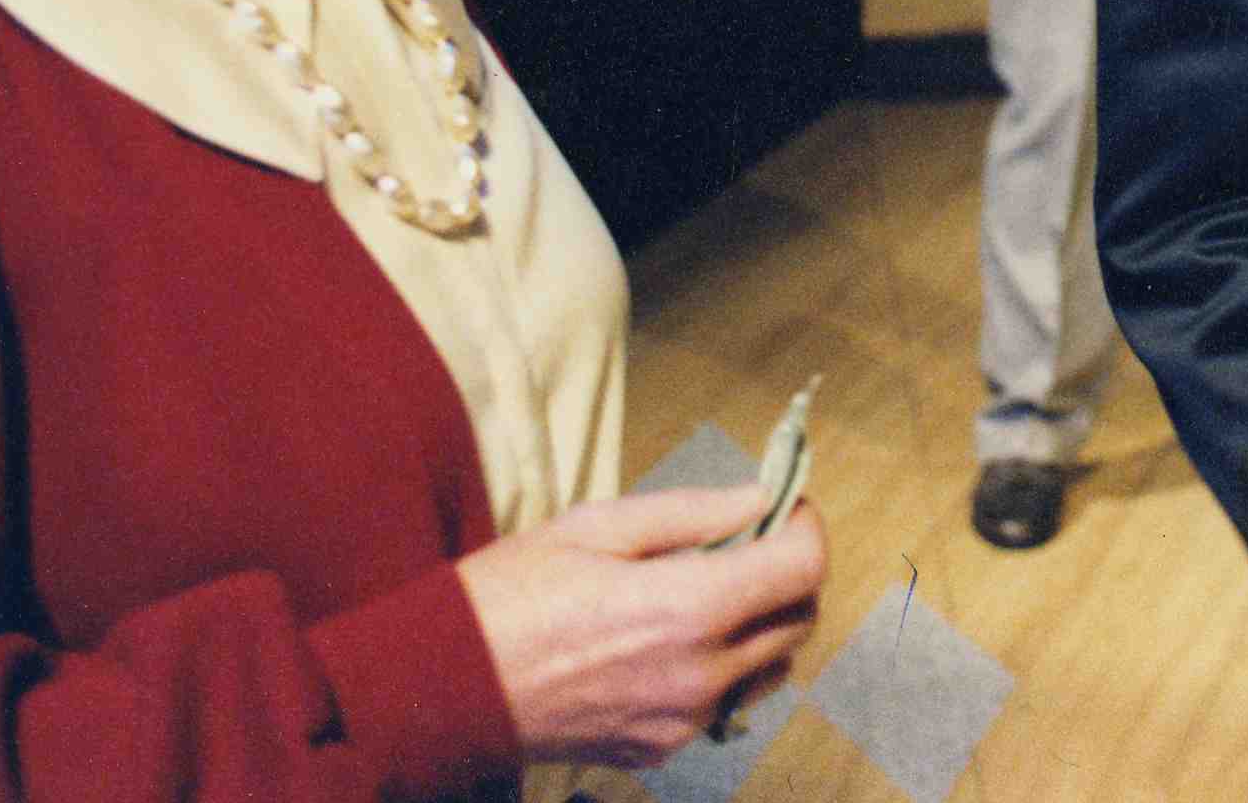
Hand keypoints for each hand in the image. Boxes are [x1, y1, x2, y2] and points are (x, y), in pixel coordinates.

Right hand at [457, 484, 828, 767]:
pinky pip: (722, 703)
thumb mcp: (597, 526)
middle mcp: (699, 675)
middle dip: (790, 573)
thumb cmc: (508, 595)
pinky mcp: (659, 749)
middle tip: (751, 541)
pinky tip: (670, 641)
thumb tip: (759, 498)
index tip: (788, 506)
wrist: (439, 689)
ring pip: (769, 668)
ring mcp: (682, 721)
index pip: (802, 570)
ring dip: (762, 625)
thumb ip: (692, 513)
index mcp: (688, 609)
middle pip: (799, 621)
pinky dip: (720, 667)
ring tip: (711, 591)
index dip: (808, 528)